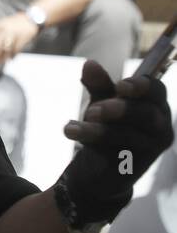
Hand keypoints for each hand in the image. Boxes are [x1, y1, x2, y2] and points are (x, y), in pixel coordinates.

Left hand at [0, 12, 39, 63]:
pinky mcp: (22, 37)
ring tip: (6, 60)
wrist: (33, 18)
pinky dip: (13, 55)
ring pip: (6, 49)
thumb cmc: (18, 24)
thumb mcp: (6, 26)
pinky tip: (12, 57)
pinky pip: (16, 49)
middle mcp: (4, 28)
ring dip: (6, 56)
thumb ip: (0, 35)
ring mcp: (13, 33)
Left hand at [60, 60, 173, 221]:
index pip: (157, 90)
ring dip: (98, 129)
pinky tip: (71, 133)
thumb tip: (89, 63)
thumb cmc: (107, 126)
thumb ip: (98, 85)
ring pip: (129, 134)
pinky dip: (92, 141)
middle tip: (93, 110)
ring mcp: (150, 148)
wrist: (100, 168)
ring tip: (72, 127)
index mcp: (155, 105)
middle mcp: (160, 126)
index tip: (120, 86)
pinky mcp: (135, 165)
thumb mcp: (101, 102)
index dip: (141, 86)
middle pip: (147, 113)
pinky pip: (117, 152)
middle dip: (120, 109)